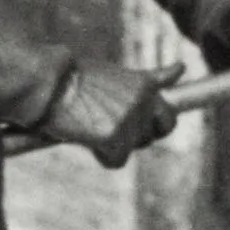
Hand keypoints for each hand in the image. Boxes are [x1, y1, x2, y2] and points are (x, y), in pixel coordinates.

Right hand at [33, 62, 180, 168]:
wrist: (47, 82)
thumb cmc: (74, 77)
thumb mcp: (117, 74)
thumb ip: (150, 79)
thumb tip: (182, 68)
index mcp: (144, 84)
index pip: (168, 115)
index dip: (153, 125)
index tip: (135, 125)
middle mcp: (143, 101)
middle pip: (153, 135)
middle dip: (133, 136)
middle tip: (105, 125)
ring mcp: (130, 119)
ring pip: (132, 148)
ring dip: (113, 144)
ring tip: (89, 124)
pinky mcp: (114, 137)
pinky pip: (116, 161)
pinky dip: (100, 155)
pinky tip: (84, 136)